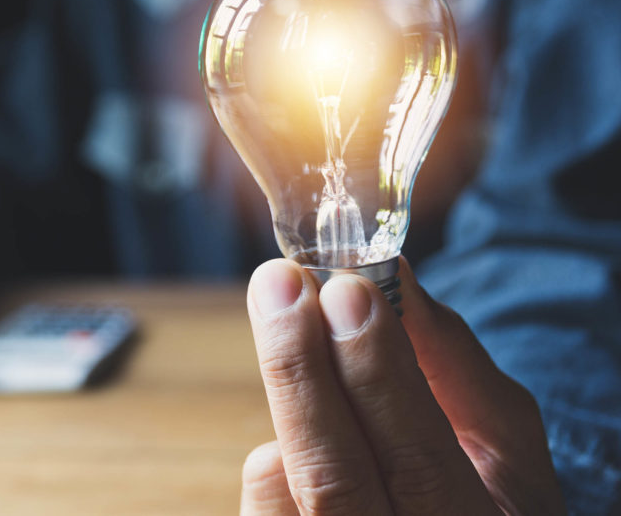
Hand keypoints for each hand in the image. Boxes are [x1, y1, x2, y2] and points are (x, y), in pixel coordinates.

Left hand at [240, 257, 565, 514]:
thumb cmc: (488, 492)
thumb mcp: (504, 437)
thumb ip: (450, 357)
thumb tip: (391, 273)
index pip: (418, 460)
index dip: (376, 373)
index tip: (345, 287)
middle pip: (331, 478)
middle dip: (300, 369)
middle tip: (279, 282)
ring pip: (280, 481)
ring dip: (289, 394)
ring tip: (296, 329)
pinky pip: (262, 495)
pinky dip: (279, 449)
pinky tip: (311, 422)